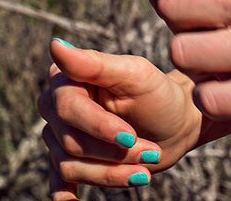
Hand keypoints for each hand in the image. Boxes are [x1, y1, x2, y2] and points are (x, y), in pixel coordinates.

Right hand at [38, 39, 203, 199]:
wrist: (176, 124)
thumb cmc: (158, 94)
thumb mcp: (135, 75)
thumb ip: (94, 63)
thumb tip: (54, 45)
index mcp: (67, 78)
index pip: (68, 108)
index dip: (98, 126)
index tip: (130, 136)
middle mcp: (56, 106)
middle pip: (70, 141)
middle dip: (113, 152)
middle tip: (149, 152)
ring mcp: (61, 136)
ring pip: (71, 166)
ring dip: (111, 173)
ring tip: (144, 168)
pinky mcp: (71, 161)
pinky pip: (58, 182)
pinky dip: (64, 195)